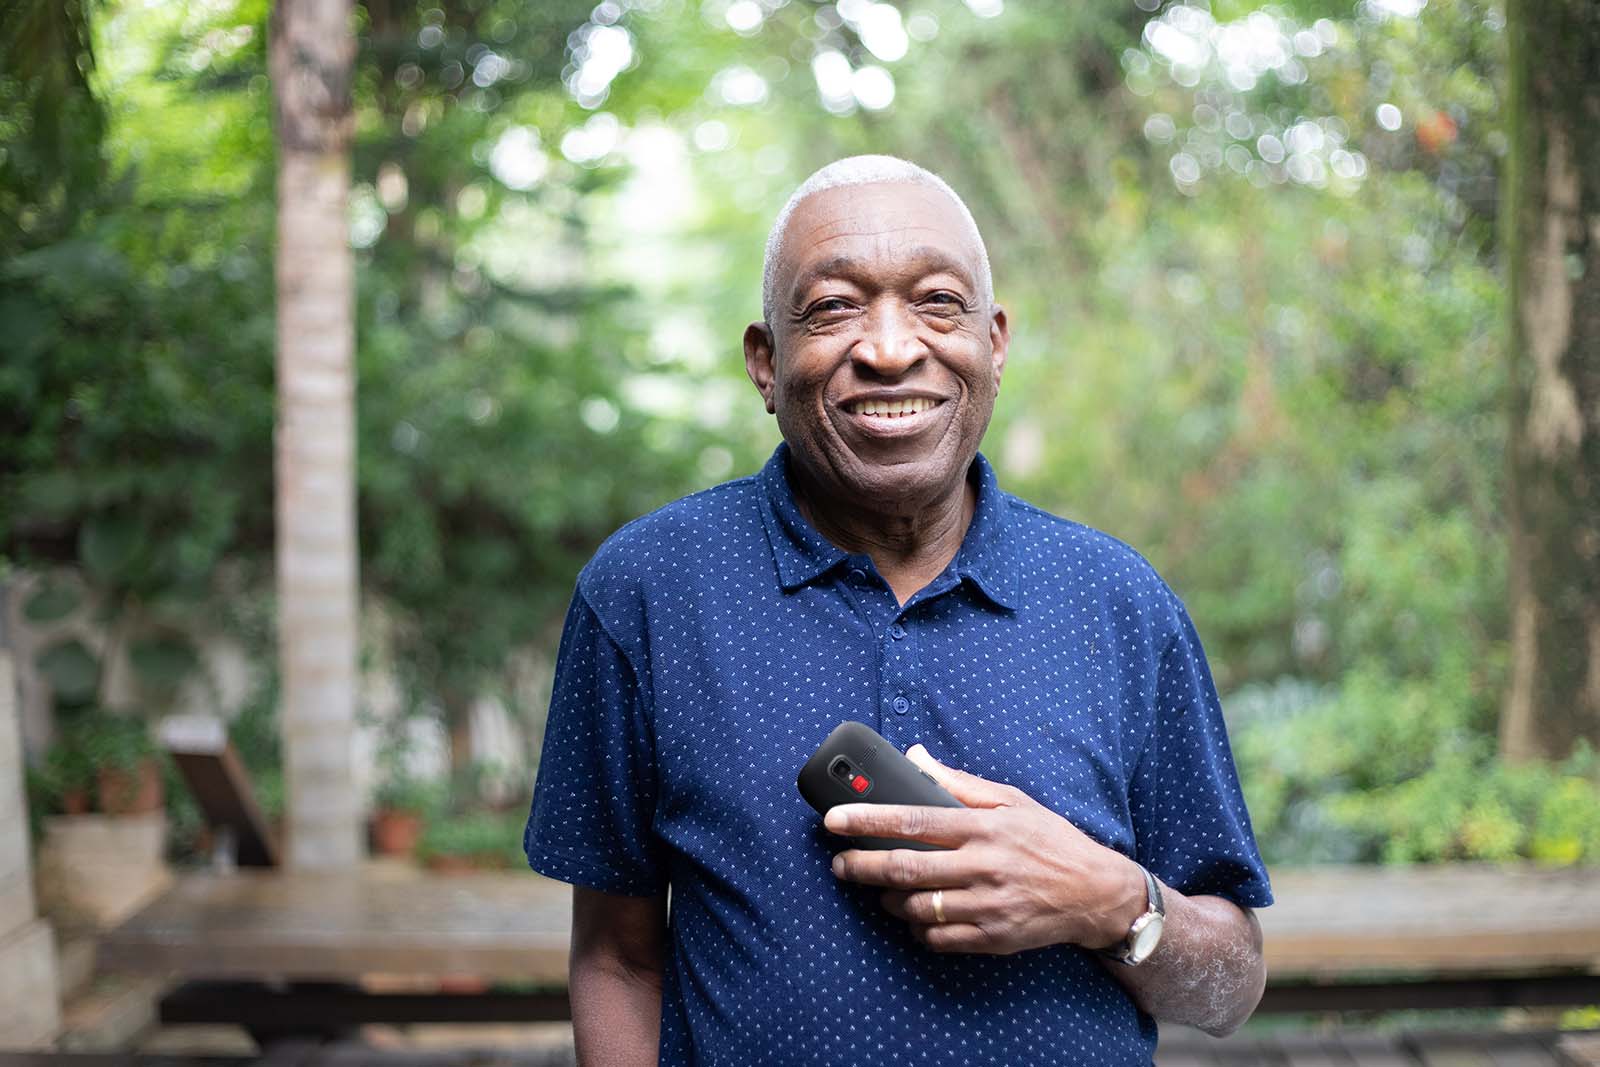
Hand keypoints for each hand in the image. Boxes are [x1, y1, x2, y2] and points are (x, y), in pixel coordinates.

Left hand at [824, 745, 1146, 954]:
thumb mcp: (1011, 800)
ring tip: (878, 889)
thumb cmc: (1050, 840)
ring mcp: (988, 906)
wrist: (1096, 893)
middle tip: (839, 864)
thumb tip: (915, 757)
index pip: (912, 820)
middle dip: (862, 865)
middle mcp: (984, 866)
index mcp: (984, 827)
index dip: (867, 820)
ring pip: (917, 907)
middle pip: (905, 868)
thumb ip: (959, 783)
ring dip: (887, 900)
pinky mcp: (994, 939)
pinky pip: (938, 938)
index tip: (834, 820)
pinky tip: (913, 915)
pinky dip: (917, 928)